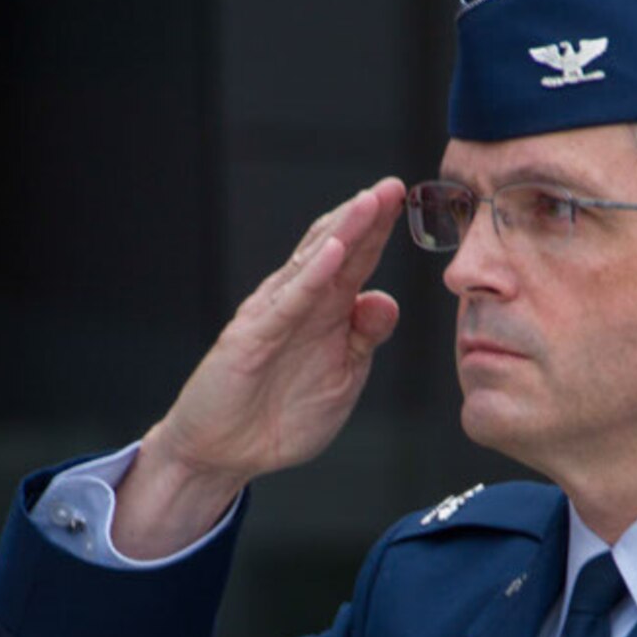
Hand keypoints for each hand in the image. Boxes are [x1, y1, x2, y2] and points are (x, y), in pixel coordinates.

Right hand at [113, 178, 405, 557]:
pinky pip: (287, 303)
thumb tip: (387, 301)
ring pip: (312, 265)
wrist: (224, 451)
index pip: (357, 260)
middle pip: (336, 249)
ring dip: (343, 231)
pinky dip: (310, 277)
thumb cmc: (281, 414)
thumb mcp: (342, 378)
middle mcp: (300, 303)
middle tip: (395, 185)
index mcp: (325, 311)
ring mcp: (274, 315)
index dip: (381, 231)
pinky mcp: (253, 337)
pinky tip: (332, 253)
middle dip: (366, 217)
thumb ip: (364, 339)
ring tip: (370, 202)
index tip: (411, 200)